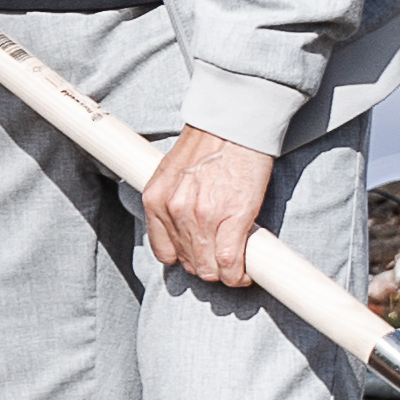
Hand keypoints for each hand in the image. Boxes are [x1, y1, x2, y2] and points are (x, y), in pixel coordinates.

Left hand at [145, 123, 276, 289]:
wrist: (234, 125)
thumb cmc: (208, 145)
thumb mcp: (173, 172)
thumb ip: (172, 201)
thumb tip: (184, 229)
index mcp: (156, 200)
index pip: (164, 252)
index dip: (184, 260)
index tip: (198, 258)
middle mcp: (175, 211)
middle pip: (189, 262)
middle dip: (206, 267)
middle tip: (221, 261)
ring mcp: (203, 217)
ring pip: (209, 267)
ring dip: (223, 274)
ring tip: (235, 268)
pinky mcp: (234, 217)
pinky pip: (230, 262)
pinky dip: (237, 274)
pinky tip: (244, 273)